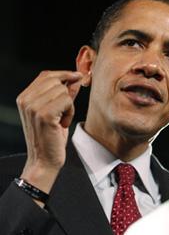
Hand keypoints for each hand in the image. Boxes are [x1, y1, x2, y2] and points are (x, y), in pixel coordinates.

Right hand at [16, 70, 82, 196]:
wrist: (44, 160)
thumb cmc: (50, 137)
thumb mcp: (56, 111)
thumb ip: (64, 93)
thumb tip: (75, 79)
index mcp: (24, 97)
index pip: (46, 75)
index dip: (64, 74)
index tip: (77, 76)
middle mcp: (26, 100)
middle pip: (55, 80)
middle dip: (67, 92)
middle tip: (66, 110)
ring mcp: (33, 106)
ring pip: (62, 90)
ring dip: (68, 105)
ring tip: (62, 119)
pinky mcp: (44, 114)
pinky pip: (67, 100)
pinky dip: (70, 112)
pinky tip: (63, 124)